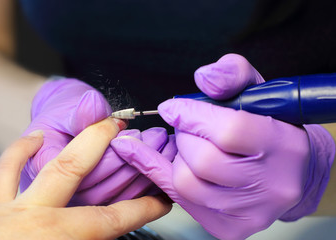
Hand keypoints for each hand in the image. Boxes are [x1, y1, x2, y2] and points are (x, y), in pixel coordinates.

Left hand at [0, 119, 170, 239]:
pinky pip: (3, 172)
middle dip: (103, 147)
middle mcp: (34, 218)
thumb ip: (77, 239)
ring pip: (42, 165)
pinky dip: (19, 152)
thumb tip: (99, 235)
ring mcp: (8, 210)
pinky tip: (32, 138)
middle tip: (125, 129)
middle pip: (75, 173)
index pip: (110, 221)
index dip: (141, 208)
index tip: (161, 199)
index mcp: (55, 239)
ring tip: (91, 125)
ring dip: (68, 142)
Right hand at [20, 78, 173, 205]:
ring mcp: (80, 202)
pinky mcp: (98, 205)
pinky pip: (124, 204)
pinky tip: (161, 170)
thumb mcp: (66, 109)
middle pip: (100, 186)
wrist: (64, 130)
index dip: (105, 145)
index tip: (125, 127)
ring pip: (115, 198)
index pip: (76, 163)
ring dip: (145, 174)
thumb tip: (92, 104)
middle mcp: (59, 191)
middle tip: (155, 138)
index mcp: (44, 165)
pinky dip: (147, 188)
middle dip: (132, 160)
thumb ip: (80, 111)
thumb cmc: (64, 119)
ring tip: (163, 149)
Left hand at [111, 54, 334, 238]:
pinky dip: (167, 177)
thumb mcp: (257, 91)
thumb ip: (232, 75)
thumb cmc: (271, 129)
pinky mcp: (230, 228)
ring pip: (186, 184)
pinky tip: (166, 161)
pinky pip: (181, 201)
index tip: (173, 107)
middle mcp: (271, 185)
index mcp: (283, 146)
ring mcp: (250, 212)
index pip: (229, 131)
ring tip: (188, 147)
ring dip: (177, 159)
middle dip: (183, 137)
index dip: (191, 115)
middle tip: (186, 128)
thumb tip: (204, 77)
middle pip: (203, 161)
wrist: (292, 174)